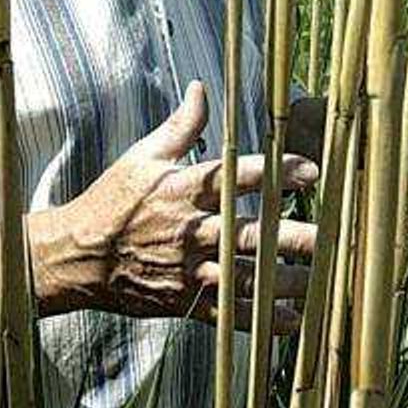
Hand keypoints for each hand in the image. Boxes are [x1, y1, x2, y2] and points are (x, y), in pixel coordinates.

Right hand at [27, 80, 318, 332]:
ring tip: (320, 281)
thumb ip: (180, 126)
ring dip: (284, 282)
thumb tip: (202, 88)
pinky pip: (229, 315)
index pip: (237, 177)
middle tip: (330, 238)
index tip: (312, 173)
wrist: (77, 256)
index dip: (275, 173)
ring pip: (245, 278)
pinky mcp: (184, 302)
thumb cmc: (112, 201)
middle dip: (292, 238)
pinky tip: (294, 319)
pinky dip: (262, 319)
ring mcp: (188, 270)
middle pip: (249, 234)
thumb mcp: (142, 156)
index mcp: (183, 189)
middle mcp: (190, 230)